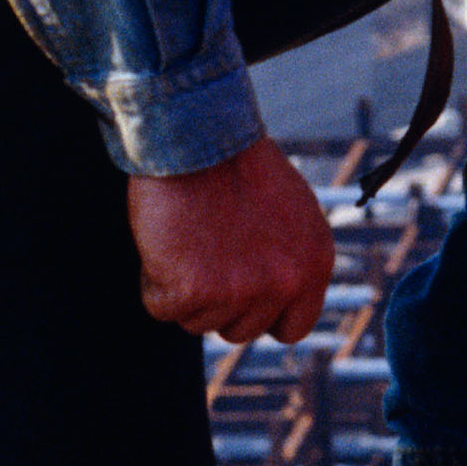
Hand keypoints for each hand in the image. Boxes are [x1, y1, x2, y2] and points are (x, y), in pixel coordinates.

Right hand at [127, 133, 338, 343]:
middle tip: (204, 250)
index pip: (292, 328)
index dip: (261, 315)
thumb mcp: (288, 211)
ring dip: (182, 288)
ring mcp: (240, 292)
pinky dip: (152, 280)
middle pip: (239, 330)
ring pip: (197, 322)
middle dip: (216, 300)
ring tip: (186, 238)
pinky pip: (161, 308)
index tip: (240, 294)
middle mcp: (284, 283)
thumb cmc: (234, 164)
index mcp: (314, 264)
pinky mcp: (193, 291)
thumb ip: (287, 257)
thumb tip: (274, 295)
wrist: (196, 136)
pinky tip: (164, 242)